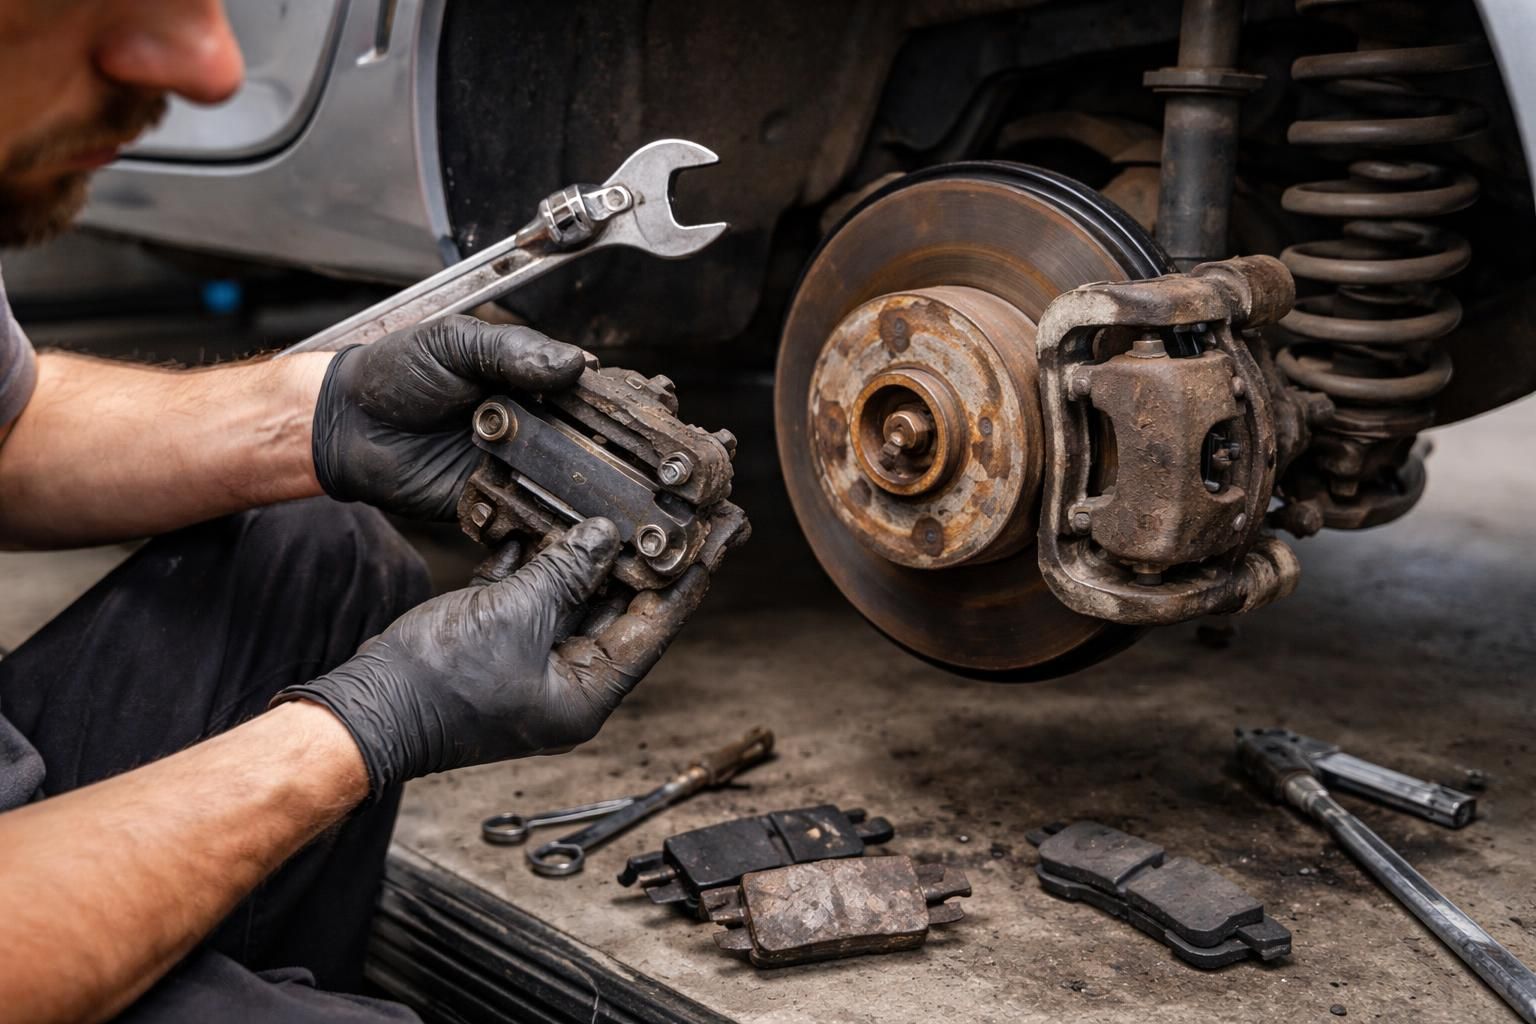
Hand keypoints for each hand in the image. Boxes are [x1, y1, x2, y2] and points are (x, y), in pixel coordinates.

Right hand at [272, 518, 710, 796]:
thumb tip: (608, 535)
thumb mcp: (516, 616)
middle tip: (683, 508)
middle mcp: (569, 681)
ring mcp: (533, 662)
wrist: (365, 709)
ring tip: (623, 500)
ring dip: (590, 550)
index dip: (689, 576)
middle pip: (621, 606)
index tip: (722, 534)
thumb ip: (567, 572)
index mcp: (588, 694)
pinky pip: (534, 593)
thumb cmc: (439, 683)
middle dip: (643, 556)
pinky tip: (554, 514)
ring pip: (576, 594)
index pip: (654, 625)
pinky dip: (541, 557)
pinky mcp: (500, 642)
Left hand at [311, 315, 585, 519]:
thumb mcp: (456, 343)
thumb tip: (578, 362)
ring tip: (584, 490)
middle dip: (596, 453)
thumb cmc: (397, 373)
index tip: (621, 413)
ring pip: (561, 485)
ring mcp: (513, 467)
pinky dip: (538, 519)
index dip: (603, 404)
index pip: (584, 395)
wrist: (348, 424)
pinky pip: (525, 517)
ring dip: (572, 489)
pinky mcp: (492, 504)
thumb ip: (515, 350)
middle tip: (602, 456)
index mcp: (528, 381)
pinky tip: (549, 515)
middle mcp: (529, 427)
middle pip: (582, 445)